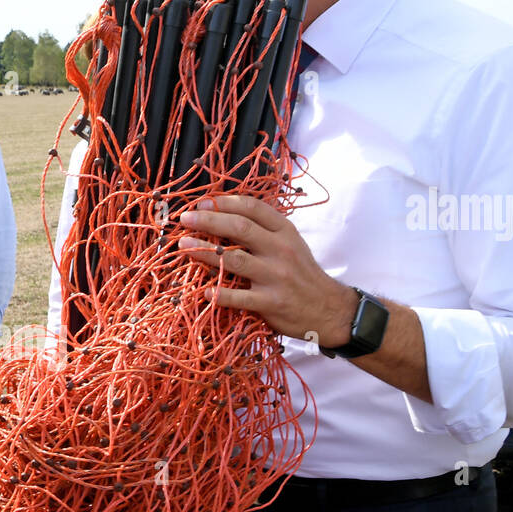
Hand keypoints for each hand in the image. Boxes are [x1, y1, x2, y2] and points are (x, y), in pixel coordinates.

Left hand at [178, 194, 356, 344]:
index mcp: (285, 231)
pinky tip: (204, 290)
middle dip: (208, 220)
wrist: (329, 309)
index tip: (203, 202)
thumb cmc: (302, 273)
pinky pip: (240, 297)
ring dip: (205, 251)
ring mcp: (275, 276)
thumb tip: (224, 218)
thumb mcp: (291, 244)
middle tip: (185, 218)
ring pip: (234, 259)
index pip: (253, 208)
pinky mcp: (271, 302)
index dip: (225, 202)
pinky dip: (220, 294)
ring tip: (183, 246)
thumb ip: (264, 231)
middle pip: (240, 228)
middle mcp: (280, 249)